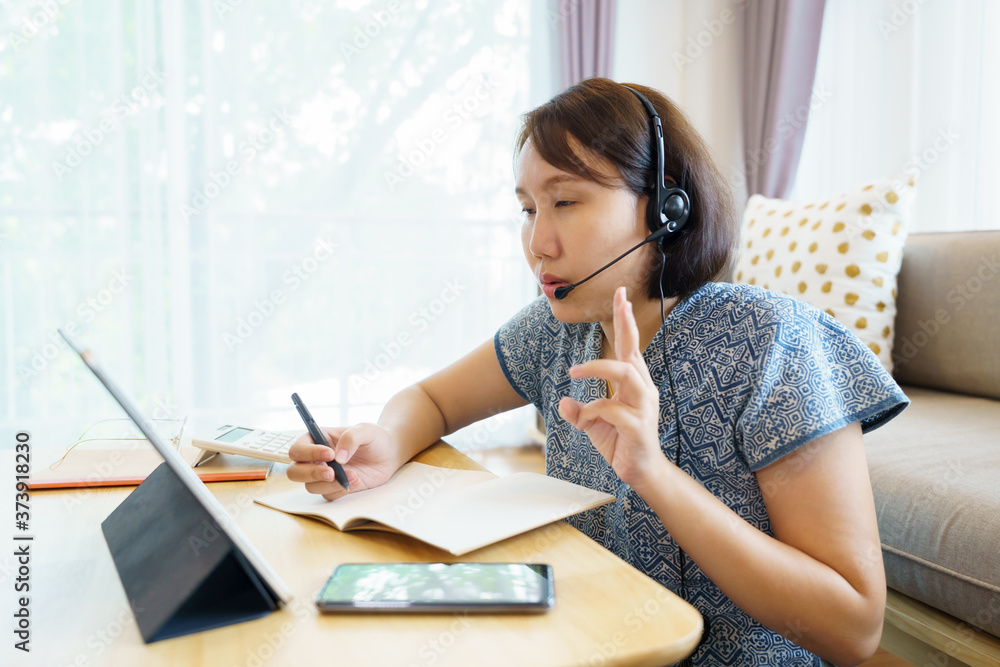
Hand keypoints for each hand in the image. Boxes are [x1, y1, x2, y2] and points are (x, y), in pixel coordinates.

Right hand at [286, 423, 400, 500]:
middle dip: (310, 473)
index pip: (298, 449)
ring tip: (354, 475)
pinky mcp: (335, 488)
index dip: (309, 453)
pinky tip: (357, 480)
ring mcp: (325, 475)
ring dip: (330, 484)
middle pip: (295, 471)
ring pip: (311, 486)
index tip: (331, 454)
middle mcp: (316, 458)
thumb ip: (351, 438)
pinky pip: (329, 496)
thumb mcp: (366, 430)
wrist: (389, 454)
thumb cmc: (375, 438)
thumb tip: (339, 457)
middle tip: (332, 472)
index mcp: (318, 439)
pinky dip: (341, 490)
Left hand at [557, 286, 662, 488]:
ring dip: (596, 368)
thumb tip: (564, 402)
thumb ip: (578, 411)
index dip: (626, 321)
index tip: (621, 294)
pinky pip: (611, 410)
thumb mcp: (592, 424)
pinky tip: (583, 423)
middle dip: (625, 324)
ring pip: (624, 373)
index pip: (631, 346)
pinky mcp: (638, 426)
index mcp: (634, 384)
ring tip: (574, 372)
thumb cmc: (620, 443)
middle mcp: (643, 390)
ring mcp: (644, 407)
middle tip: (619, 301)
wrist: (641, 473)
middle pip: (632, 352)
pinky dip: (590, 413)